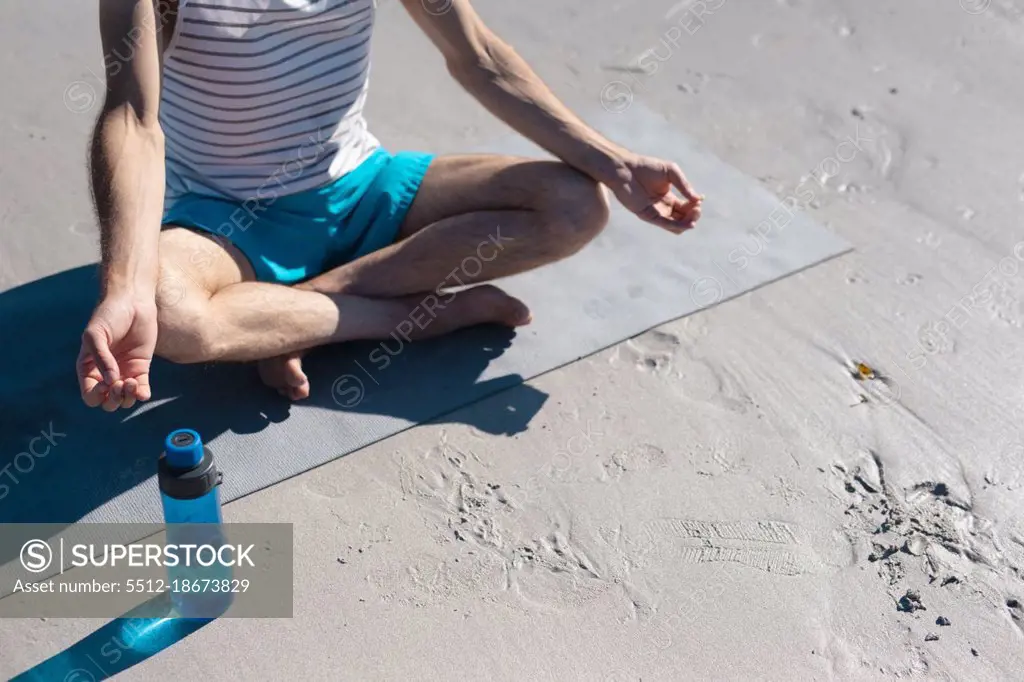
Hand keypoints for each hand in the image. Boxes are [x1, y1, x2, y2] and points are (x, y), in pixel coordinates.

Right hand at [77, 293, 157, 410]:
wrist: (132, 302)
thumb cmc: (109, 315)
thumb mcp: (96, 335)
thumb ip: (101, 358)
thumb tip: (111, 382)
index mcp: (89, 368)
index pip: (89, 395)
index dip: (96, 396)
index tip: (105, 384)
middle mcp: (106, 373)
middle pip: (107, 402)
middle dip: (113, 400)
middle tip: (121, 384)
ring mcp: (124, 372)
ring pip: (125, 399)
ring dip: (128, 398)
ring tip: (131, 382)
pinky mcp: (141, 367)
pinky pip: (141, 390)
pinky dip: (141, 395)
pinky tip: (142, 390)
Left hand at [605, 153, 703, 232]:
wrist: (626, 169)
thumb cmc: (646, 167)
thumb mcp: (671, 172)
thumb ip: (684, 185)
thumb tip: (697, 199)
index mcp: (668, 197)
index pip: (685, 207)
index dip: (694, 205)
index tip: (700, 199)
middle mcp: (662, 207)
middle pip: (682, 218)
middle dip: (693, 215)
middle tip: (696, 208)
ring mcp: (655, 212)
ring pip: (675, 225)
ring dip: (687, 223)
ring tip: (693, 217)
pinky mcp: (647, 215)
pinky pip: (664, 224)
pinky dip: (676, 225)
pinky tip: (686, 224)